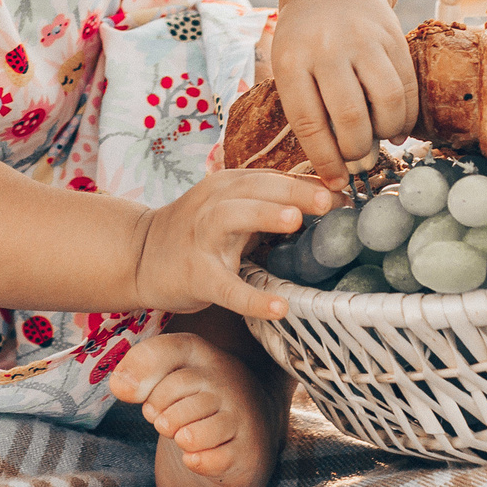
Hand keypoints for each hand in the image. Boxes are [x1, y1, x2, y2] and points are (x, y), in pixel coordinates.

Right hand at [134, 170, 337, 319]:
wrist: (140, 256)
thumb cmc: (198, 231)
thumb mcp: (232, 207)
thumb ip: (271, 201)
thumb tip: (331, 198)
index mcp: (227, 185)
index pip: (271, 177)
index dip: (308, 181)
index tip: (346, 191)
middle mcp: (213, 203)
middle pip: (254, 188)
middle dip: (292, 190)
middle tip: (329, 199)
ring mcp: (200, 237)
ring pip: (230, 217)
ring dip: (263, 215)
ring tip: (296, 222)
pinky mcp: (194, 275)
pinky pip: (225, 287)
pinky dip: (251, 298)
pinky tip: (279, 309)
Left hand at [270, 0, 415, 186]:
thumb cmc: (304, 39)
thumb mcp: (288, 65)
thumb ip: (308, 109)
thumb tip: (337, 169)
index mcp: (292, 60)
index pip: (310, 122)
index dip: (325, 159)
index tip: (336, 181)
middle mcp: (328, 48)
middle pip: (350, 116)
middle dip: (358, 150)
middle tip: (358, 160)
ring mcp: (364, 40)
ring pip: (387, 102)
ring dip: (387, 133)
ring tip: (380, 140)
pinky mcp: (393, 37)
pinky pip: (408, 86)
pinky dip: (406, 116)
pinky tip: (397, 127)